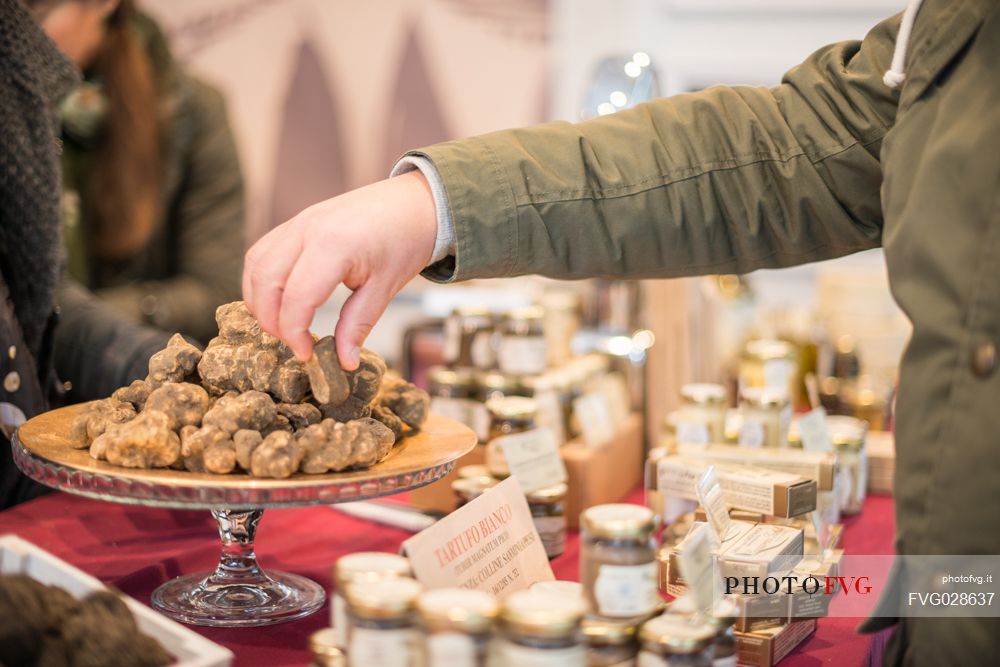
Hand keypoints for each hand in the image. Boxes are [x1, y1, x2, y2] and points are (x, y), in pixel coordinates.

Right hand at [242, 171, 436, 368]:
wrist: (413, 204)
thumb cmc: (404, 241)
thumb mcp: (385, 288)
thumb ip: (358, 325)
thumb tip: (344, 362)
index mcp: (334, 246)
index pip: (296, 298)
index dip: (294, 333)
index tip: (306, 355)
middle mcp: (307, 229)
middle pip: (265, 282)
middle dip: (271, 321)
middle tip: (293, 344)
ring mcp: (298, 222)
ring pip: (256, 265)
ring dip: (260, 301)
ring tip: (283, 327)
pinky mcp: (296, 222)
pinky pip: (263, 252)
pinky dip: (261, 280)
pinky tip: (279, 301)